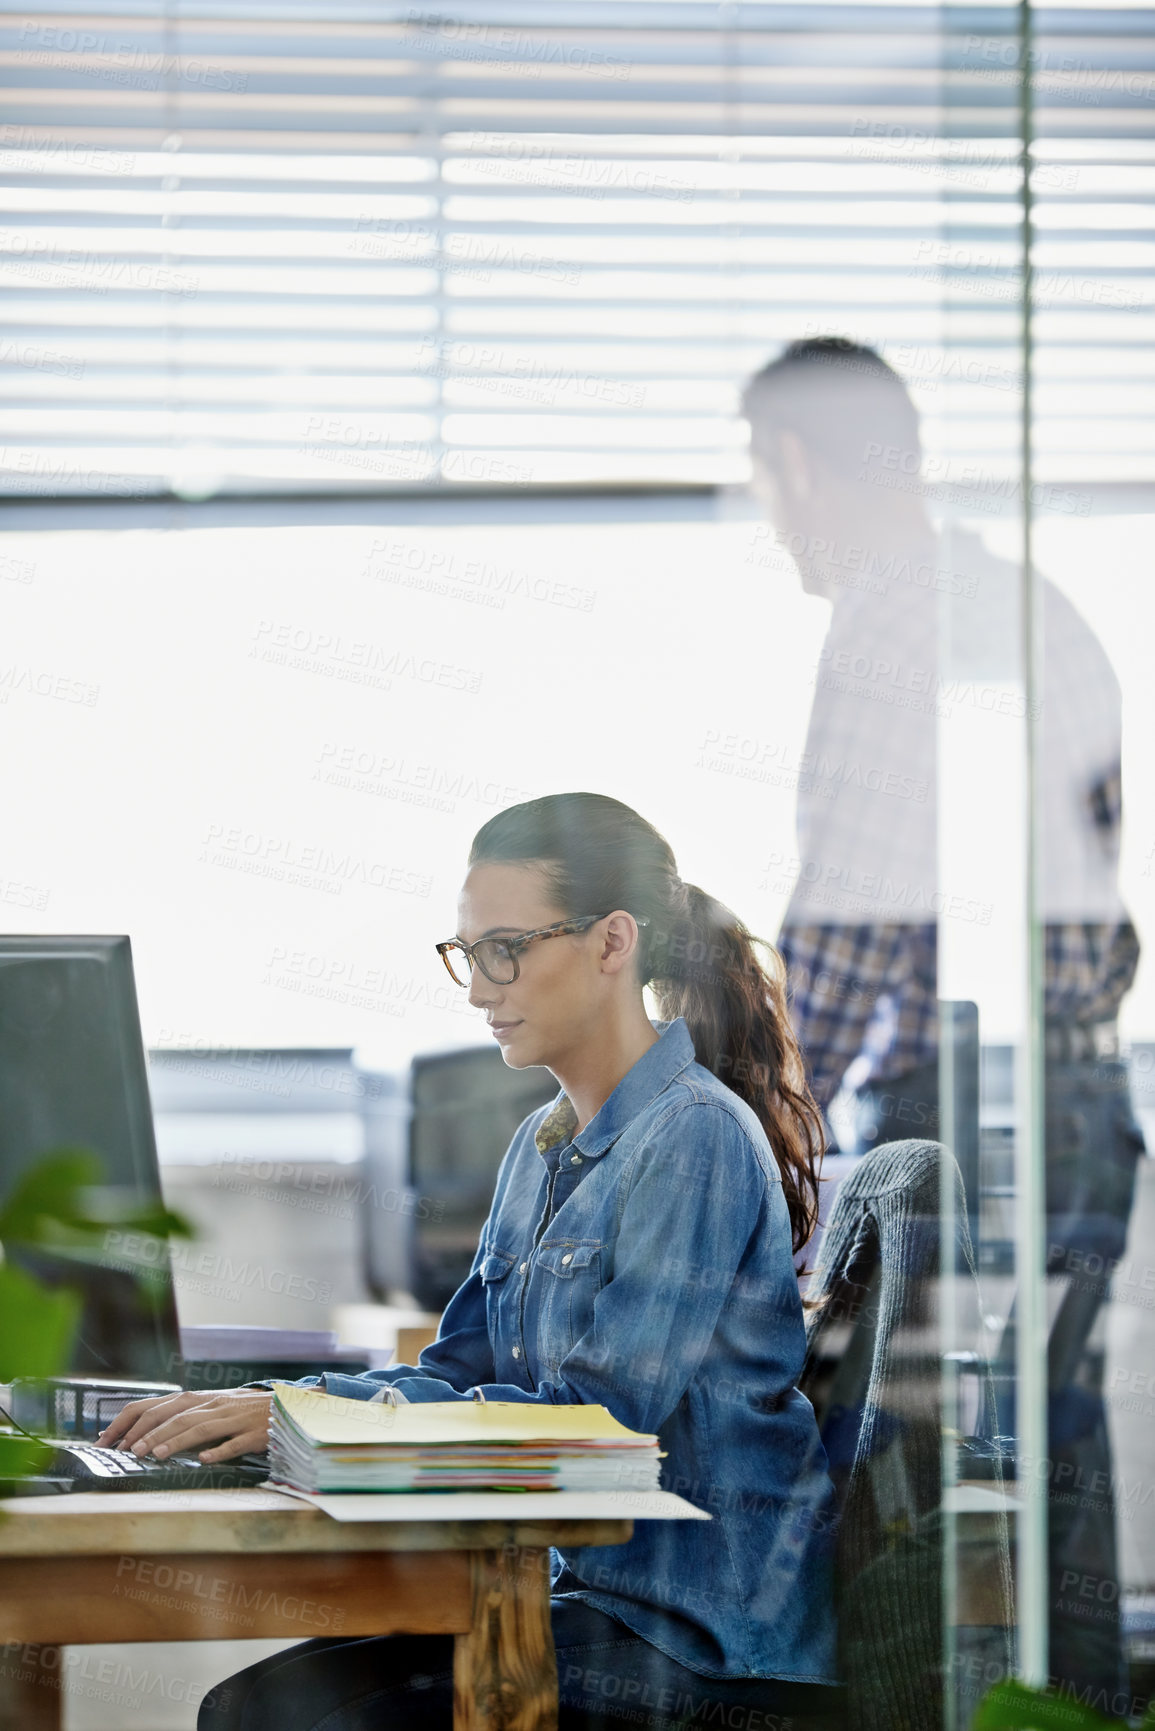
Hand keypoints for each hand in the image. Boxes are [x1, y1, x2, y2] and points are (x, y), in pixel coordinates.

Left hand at [95, 1390, 273, 1463]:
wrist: (287, 1407)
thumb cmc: (243, 1411)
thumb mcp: (211, 1408)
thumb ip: (183, 1417)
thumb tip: (144, 1433)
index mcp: (199, 1399)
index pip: (156, 1405)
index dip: (131, 1421)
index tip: (110, 1439)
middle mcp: (213, 1404)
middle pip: (175, 1415)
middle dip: (149, 1432)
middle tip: (129, 1450)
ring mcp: (234, 1418)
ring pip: (200, 1427)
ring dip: (176, 1440)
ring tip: (155, 1454)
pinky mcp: (253, 1433)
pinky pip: (235, 1443)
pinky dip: (219, 1450)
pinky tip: (205, 1460)